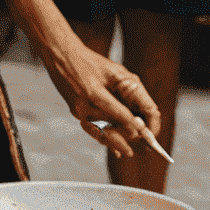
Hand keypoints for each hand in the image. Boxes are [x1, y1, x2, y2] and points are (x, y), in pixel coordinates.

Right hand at [36, 34, 162, 161]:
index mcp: (95, 92)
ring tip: (128, 152)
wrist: (62, 57)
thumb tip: (143, 111)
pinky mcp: (76, 113)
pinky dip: (104, 138)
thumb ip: (130, 90)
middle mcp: (85, 105)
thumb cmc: (93, 63)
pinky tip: (115, 149)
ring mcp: (78, 111)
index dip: (134, 125)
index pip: (119, 113)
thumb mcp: (116, 71)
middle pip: (110, 126)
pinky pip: (92, 129)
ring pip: (100, 132)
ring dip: (116, 142)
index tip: (146, 132)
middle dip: (127, 135)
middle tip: (143, 143)